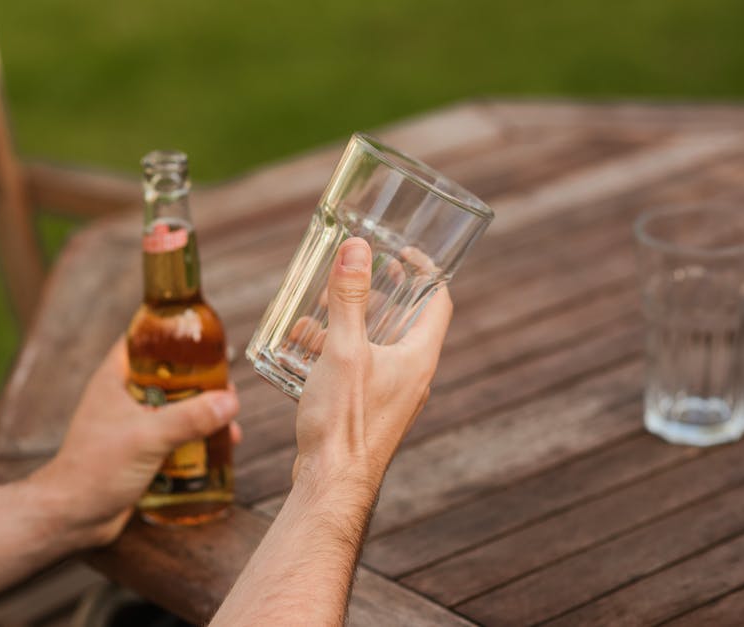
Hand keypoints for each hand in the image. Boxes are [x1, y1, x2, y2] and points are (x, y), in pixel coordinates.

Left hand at [28, 339, 239, 545]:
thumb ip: (190, 418)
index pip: (141, 342)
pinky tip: (217, 451)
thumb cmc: (96, 470)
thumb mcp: (148, 437)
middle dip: (199, 384)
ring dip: (201, 417)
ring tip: (229, 427)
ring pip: (173, 410)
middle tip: (226, 389)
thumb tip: (229, 401)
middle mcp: (122, 399)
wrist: (71, 517)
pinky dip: (194, 442)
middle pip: (167, 378)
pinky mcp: (138, 453)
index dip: (170, 336)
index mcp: (114, 380)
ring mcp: (130, 426)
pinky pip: (172, 439)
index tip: (201, 339)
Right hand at [293, 237, 452, 493]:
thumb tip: (358, 249)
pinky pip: (360, 369)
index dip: (425, 270)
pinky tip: (305, 348)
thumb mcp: (344, 349)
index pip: (438, 300)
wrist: (332, 483)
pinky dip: (339, 351)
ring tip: (321, 307)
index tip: (401, 251)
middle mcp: (413, 376)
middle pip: (406, 320)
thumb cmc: (345, 420)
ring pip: (379, 345)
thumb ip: (350, 298)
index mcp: (419, 356)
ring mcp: (393, 396)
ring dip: (353, 322)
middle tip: (353, 275)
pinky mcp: (370, 411)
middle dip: (379, 293)